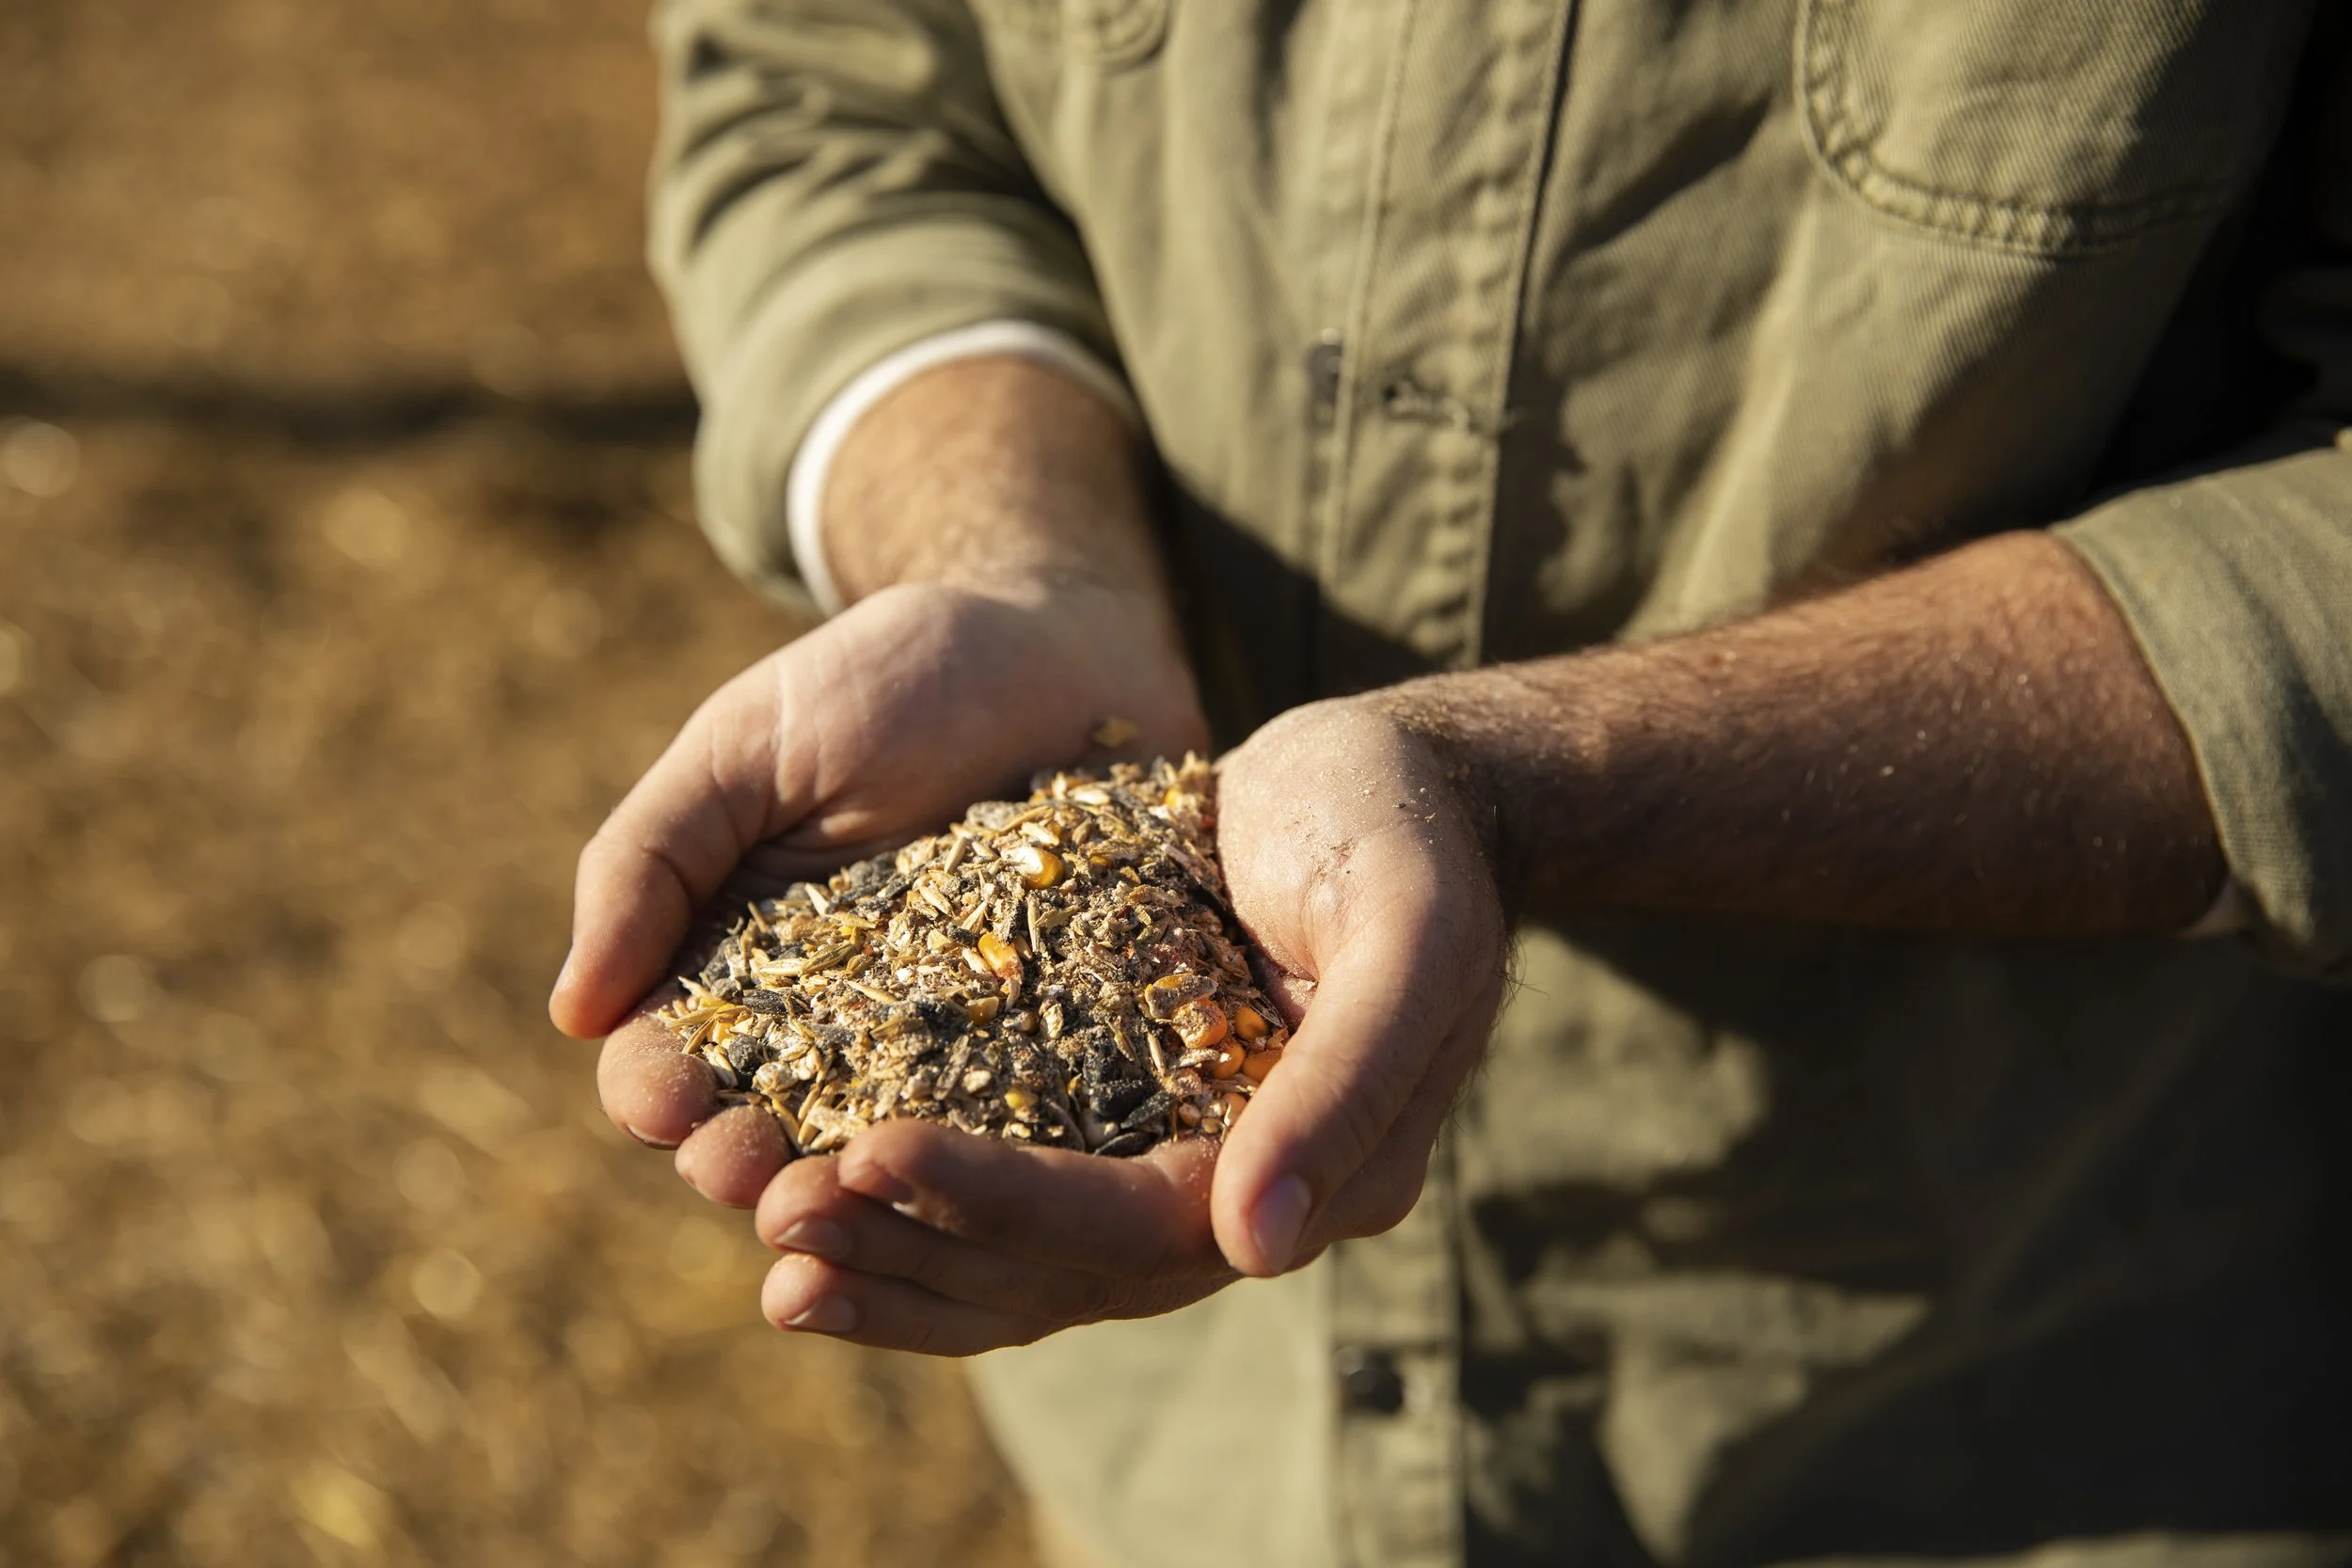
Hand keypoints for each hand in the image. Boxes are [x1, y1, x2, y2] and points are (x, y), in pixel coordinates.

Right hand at [550, 574, 1204, 1202]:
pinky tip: (985, 1178)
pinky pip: (1028, 1121)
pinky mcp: (1064, 1043)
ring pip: (889, 1152)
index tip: (665, 1106)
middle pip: (770, 1129)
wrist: (1063, 643)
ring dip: (861, 1188)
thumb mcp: (749, 745)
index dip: (657, 1094)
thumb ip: (652, 861)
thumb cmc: (886, 680)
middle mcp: (837, 1031)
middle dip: (749, 1160)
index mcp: (737, 967)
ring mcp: (954, 1047)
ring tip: (853, 1190)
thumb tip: (571, 1012)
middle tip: (752, 1169)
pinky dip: (999, 1158)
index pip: (667, 1061)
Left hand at [747, 695, 1510, 1351]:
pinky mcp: (1121, 1123)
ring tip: (770, 1242)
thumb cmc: (1404, 831)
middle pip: (1062, 1272)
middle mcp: (1244, 1203)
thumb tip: (1253, 1247)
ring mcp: (1178, 1171)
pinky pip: (1011, 1199)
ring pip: (1023, 1264)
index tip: (867, 1152)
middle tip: (776, 1211)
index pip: (1138, 1227)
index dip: (1001, 1204)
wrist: (1400, 785)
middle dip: (915, 1246)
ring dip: (897, 1258)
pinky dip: (918, 1210)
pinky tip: (819, 1185)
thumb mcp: (1409, 929)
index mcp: (1321, 1176)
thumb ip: (1349, 1080)